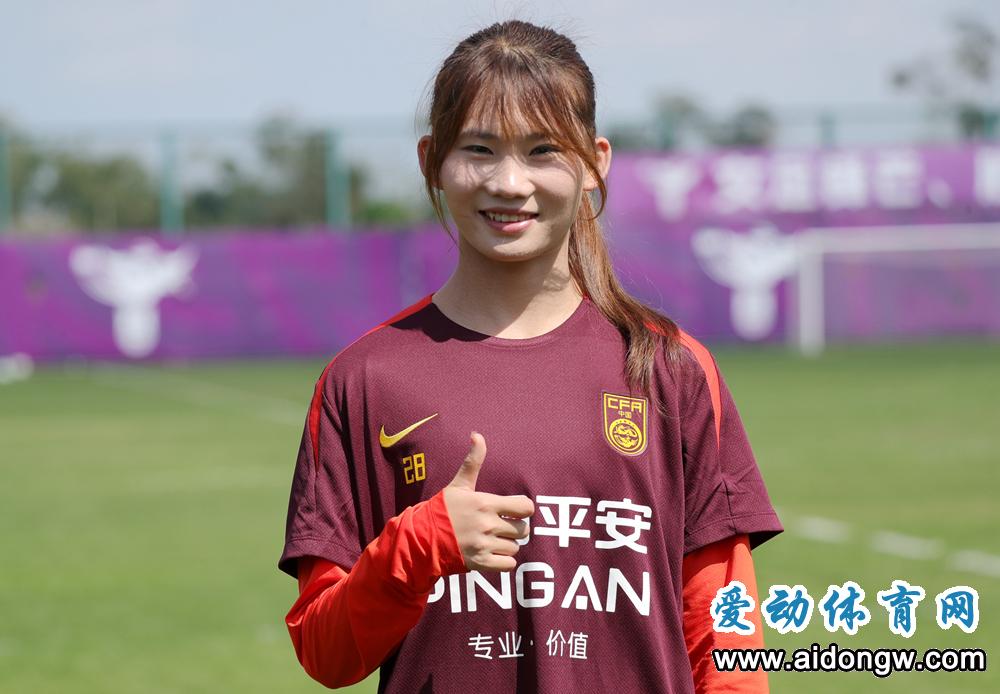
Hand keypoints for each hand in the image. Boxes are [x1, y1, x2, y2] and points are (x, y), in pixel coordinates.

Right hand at [442, 432, 533, 571]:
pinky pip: (508, 565)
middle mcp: (487, 524)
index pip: (526, 507)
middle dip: (514, 529)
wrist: (422, 537)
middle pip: (523, 530)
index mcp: (486, 503)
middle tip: (501, 527)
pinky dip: (503, 561)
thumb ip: (473, 461)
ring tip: (492, 540)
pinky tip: (491, 553)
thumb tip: (477, 435)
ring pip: (515, 548)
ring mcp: (484, 545)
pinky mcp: (480, 563)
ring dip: (507, 545)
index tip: (514, 511)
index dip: (523, 509)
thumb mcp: (459, 485)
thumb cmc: (443, 509)